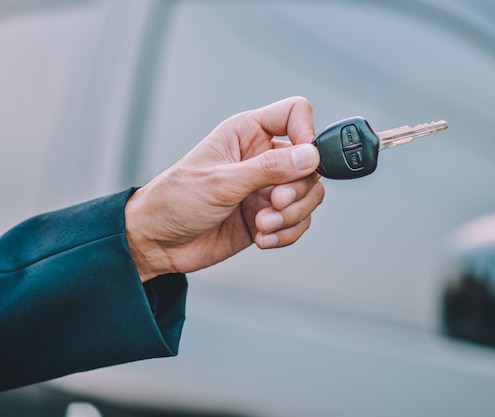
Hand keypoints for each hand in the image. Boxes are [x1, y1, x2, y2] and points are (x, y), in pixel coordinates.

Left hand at [124, 97, 324, 281]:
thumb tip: (309, 156)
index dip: (305, 132)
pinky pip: (298, 223)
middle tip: (273, 202)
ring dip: (292, 216)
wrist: (158, 243)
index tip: (302, 160)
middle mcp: (261, 158)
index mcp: (247, 133)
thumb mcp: (221, 181)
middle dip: (296, 189)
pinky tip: (262, 237)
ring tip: (263, 224)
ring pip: (309, 196)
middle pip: (309, 164)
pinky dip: (286, 234)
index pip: (294, 114)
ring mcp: (266, 189)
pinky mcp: (268, 216)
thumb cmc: (174, 201)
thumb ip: (268, 169)